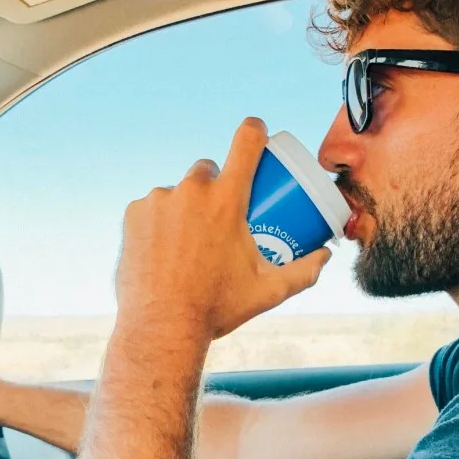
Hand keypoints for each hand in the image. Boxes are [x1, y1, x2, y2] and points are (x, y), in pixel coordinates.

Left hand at [116, 118, 331, 342]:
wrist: (161, 327)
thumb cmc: (216, 308)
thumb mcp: (267, 292)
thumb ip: (303, 272)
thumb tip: (325, 256)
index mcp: (226, 200)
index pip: (246, 141)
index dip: (254, 131)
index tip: (256, 134)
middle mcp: (191, 191)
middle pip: (209, 169)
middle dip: (216, 186)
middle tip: (219, 219)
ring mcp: (159, 200)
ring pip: (178, 191)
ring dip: (186, 207)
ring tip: (189, 243)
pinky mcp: (134, 213)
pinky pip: (152, 208)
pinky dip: (160, 222)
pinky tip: (163, 248)